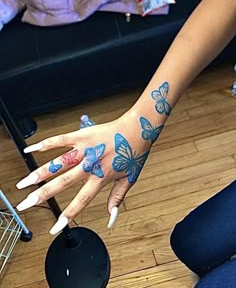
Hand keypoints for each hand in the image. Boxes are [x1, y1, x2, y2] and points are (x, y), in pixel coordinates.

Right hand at [16, 112, 151, 234]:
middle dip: (42, 195)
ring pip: (57, 164)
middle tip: (26, 204)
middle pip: (62, 183)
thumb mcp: (129, 179)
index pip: (81, 201)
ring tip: (24, 183)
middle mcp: (89, 166)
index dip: (67, 216)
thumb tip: (112, 216)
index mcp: (100, 178)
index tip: (55, 227)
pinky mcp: (81, 136)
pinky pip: (59, 140)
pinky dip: (44, 145)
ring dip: (39, 174)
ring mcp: (84, 150)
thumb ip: (117, 198)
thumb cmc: (133, 152)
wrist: (137, 130)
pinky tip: (31, 150)